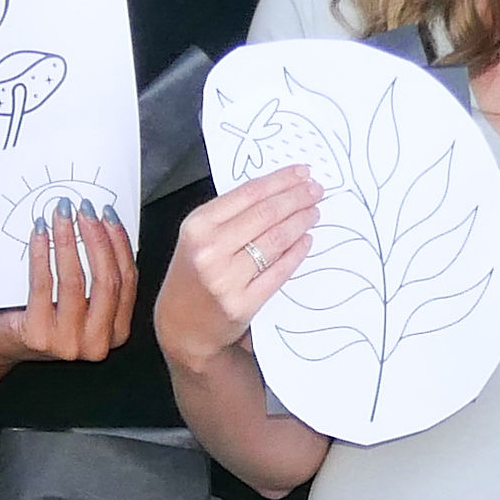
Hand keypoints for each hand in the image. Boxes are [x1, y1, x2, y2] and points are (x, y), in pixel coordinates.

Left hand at [0, 208, 135, 365]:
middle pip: (106, 280)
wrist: (6, 344)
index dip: (119, 243)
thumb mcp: (81, 302)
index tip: (108, 216)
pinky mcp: (39, 336)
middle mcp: (97, 342)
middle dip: (96, 237)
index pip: (127, 281)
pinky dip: (42, 253)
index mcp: (116, 333)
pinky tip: (40, 233)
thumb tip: (102, 227)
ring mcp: (68, 343)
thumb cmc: (45, 318)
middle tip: (85, 210)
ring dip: (68, 239)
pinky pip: (43, 285)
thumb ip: (97, 277)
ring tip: (62, 215)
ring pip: (74, 280)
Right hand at [153, 165, 325, 377]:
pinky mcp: (243, 303)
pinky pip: (278, 272)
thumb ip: (230, 215)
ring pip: (274, 241)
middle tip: (316, 190)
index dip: (280, 180)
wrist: (183, 326)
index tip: (302, 173)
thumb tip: (276, 191)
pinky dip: (296, 253)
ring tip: (314, 212)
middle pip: (265, 214)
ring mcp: (226, 279)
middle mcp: (209, 250)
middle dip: (296, 198)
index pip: (248, 193)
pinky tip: (306, 240)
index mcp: (197, 226)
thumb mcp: (198, 238)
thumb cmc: (193, 277)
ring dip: (300, 222)